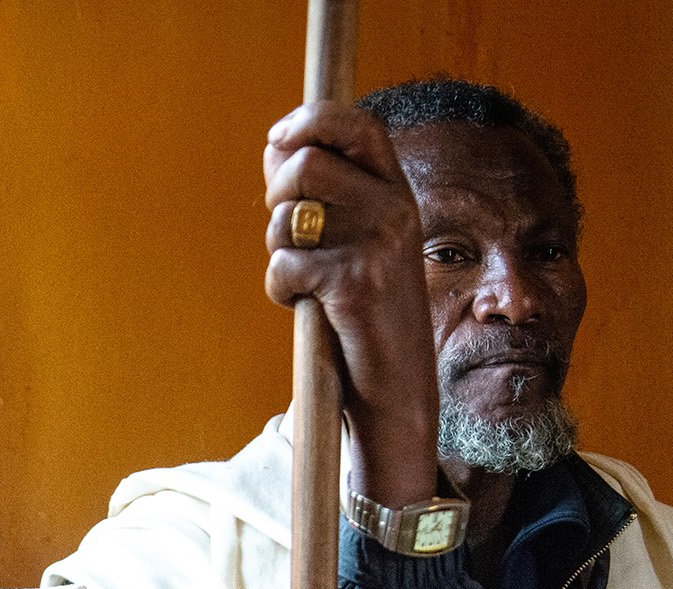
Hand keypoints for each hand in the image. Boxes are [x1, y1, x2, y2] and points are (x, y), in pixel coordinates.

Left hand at [264, 102, 438, 508]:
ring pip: (287, 217)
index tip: (277, 139)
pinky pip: (284, 266)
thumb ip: (320, 194)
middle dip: (275, 196)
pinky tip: (305, 306)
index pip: (355, 124)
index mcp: (396, 191)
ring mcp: (378, 244)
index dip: (309, 121)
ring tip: (303, 278)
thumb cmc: (366, 312)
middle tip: (284, 231)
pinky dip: (281, 289)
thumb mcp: (354, 241)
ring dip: (277, 250)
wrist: (397, 384)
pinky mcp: (353, 283)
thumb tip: (275, 145)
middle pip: (305, 165)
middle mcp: (394, 208)